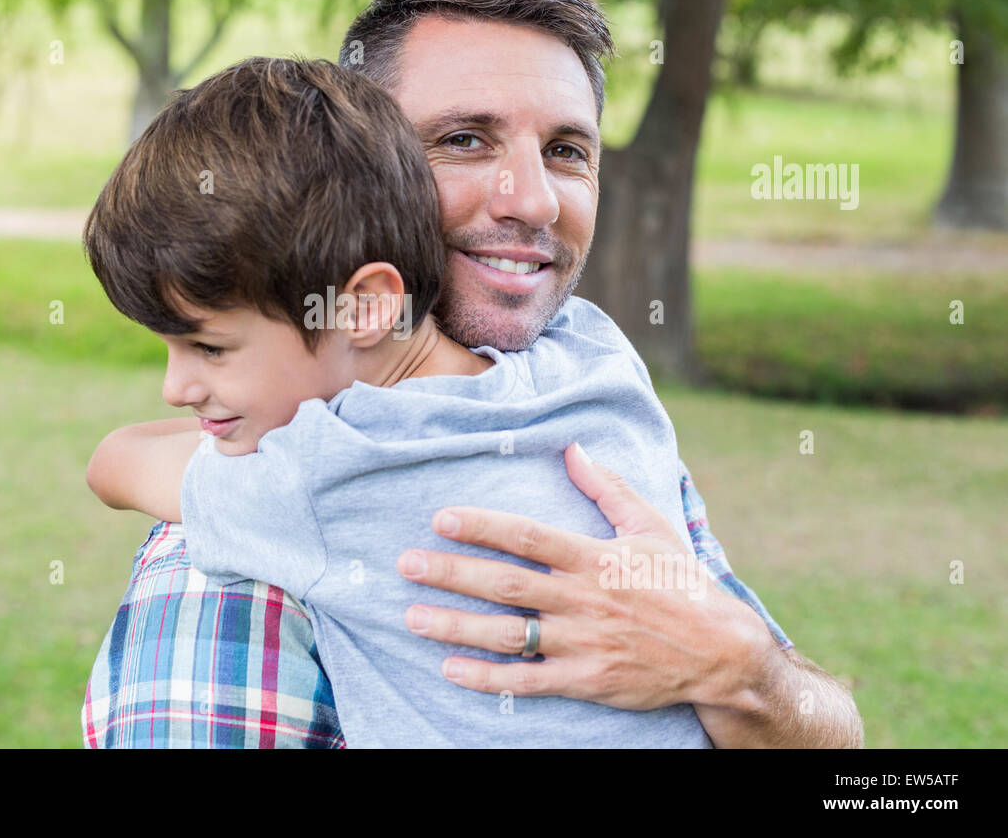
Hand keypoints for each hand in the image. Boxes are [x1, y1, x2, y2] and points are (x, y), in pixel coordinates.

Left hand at [397, 444, 774, 711]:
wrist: (724, 653)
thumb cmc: (683, 583)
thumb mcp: (651, 527)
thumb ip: (607, 488)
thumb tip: (573, 449)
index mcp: (596, 558)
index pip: (529, 537)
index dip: (483, 527)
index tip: (441, 519)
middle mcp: (584, 600)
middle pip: (507, 584)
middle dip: (452, 573)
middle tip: (405, 565)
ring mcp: (584, 643)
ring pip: (509, 634)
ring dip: (457, 626)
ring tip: (413, 617)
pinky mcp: (588, 681)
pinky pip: (529, 681)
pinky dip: (488, 677)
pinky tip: (451, 669)